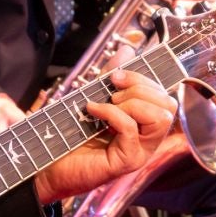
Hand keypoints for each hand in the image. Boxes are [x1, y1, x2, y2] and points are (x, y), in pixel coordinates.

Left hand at [34, 69, 181, 203]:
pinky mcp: (126, 161)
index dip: (144, 79)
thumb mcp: (93, 98)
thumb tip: (128, 50)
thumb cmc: (69, 138)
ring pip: (160, 117)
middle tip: (112, 93)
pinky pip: (130, 128)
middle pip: (169, 105)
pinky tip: (92, 110)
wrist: (47, 166)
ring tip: (107, 105)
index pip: (165, 96)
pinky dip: (111, 113)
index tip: (116, 76)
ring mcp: (140, 152)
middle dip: (140, 89)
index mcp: (144, 124)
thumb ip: (110, 77)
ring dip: (131, 103)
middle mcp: (147, 140)